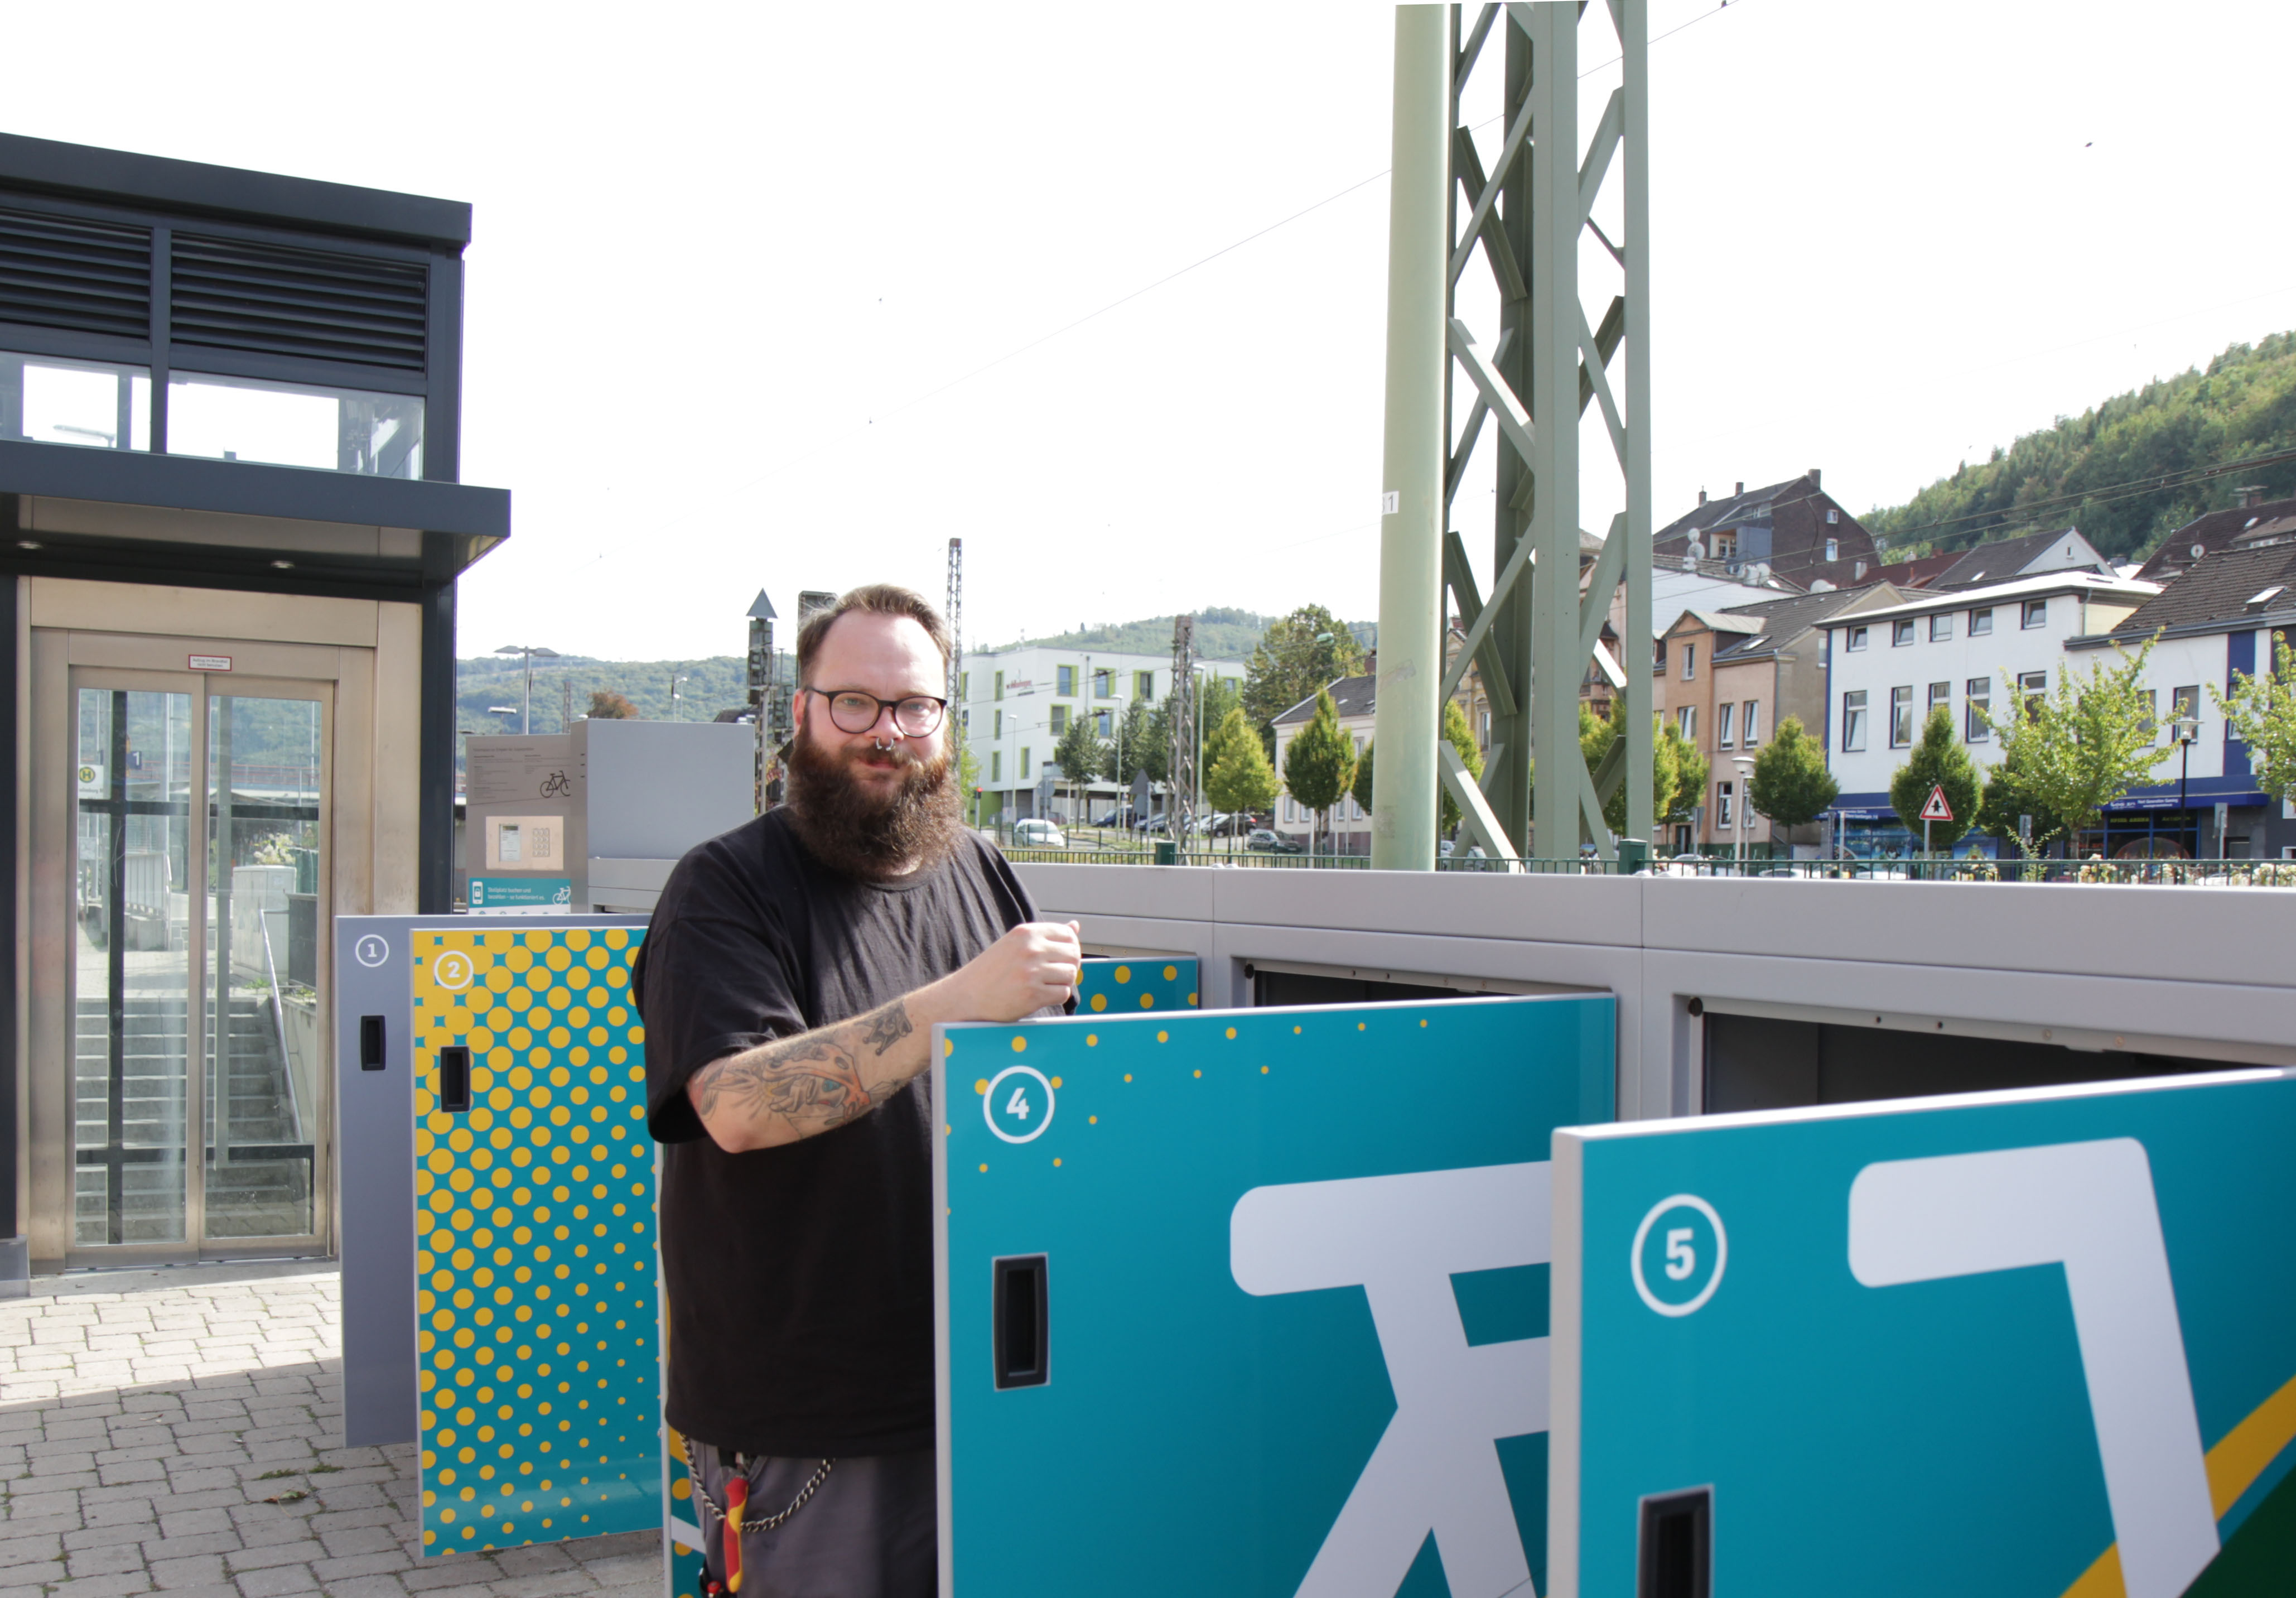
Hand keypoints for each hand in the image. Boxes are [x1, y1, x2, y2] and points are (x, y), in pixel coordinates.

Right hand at [939, 920, 1081, 1022]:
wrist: (966, 996)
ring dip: (1062, 982)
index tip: (1060, 958)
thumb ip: (1045, 936)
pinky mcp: (1033, 995)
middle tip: (1053, 975)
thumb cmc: (991, 971)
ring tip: (1045, 985)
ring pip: (1070, 974)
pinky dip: (1056, 996)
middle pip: (1073, 954)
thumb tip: (1075, 926)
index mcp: (1026, 933)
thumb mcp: (1015, 945)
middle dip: (1069, 965)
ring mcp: (1031, 972)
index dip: (1070, 948)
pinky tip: (1040, 995)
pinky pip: (1063, 993)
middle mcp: (1030, 949)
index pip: (1068, 934)